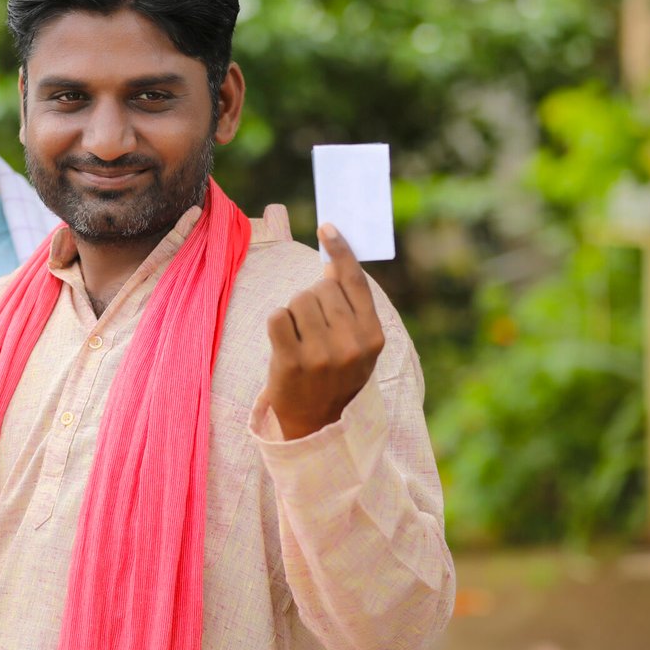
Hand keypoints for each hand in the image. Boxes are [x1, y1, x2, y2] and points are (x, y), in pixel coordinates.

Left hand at [263, 224, 386, 439]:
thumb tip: (333, 262)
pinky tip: (284, 342)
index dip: (340, 251)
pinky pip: (277, 316)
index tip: (327, 227)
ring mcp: (322, 355)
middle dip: (312, 297)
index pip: (355, 281)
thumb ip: (350, 306)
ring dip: (294, 312)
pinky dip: (277, 322)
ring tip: (300, 337)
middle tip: (313, 326)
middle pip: (321, 288)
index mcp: (373, 335)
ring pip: (298, 299)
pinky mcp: (292, 362)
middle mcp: (352, 344)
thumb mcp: (356, 343)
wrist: (317, 423)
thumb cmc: (336, 374)